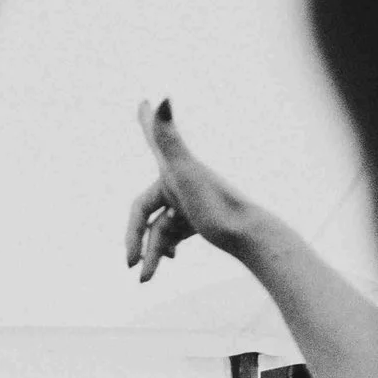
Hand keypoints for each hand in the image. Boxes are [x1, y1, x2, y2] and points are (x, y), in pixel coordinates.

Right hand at [124, 98, 264, 282]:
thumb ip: (168, 136)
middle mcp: (180, 182)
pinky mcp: (199, 221)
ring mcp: (189, 202)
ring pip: (159, 229)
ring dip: (151, 254)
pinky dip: (166, 249)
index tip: (143, 103)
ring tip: (145, 280)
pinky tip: (170, 261)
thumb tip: (162, 97)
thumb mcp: (185, 171)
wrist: (249, 233)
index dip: (146, 124)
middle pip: (146, 212)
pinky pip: (174, 235)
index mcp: (173, 169)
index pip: (153, 143)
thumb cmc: (216, 203)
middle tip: (128, 262)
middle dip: (134, 238)